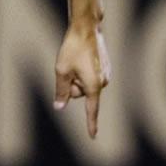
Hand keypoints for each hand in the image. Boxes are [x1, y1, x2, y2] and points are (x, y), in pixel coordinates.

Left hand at [53, 23, 109, 138]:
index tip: (93, 137)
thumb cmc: (73, 49)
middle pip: (80, 93)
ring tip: (77, 59)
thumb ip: (61, 91)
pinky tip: (82, 57)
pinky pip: (89, 76)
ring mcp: (105, 75)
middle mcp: (103, 83)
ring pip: (84, 84)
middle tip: (70, 66)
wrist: (87, 29)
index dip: (91, 124)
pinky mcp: (104, 69)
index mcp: (94, 86)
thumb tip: (60, 106)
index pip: (91, 110)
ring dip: (77, 76)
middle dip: (72, 84)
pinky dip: (82, 70)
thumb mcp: (61, 71)